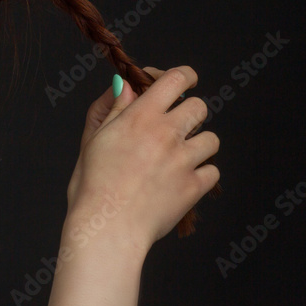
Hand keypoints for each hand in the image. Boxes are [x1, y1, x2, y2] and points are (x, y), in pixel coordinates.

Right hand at [66, 66, 220, 255]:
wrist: (107, 229)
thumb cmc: (92, 188)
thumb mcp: (93, 140)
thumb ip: (112, 109)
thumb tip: (125, 86)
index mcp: (140, 117)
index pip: (176, 79)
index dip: (183, 76)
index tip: (180, 82)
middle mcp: (167, 134)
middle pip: (199, 106)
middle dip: (189, 112)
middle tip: (174, 127)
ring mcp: (184, 161)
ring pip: (211, 138)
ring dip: (198, 144)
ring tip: (179, 158)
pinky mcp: (194, 187)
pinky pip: (213, 171)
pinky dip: (202, 175)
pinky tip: (184, 180)